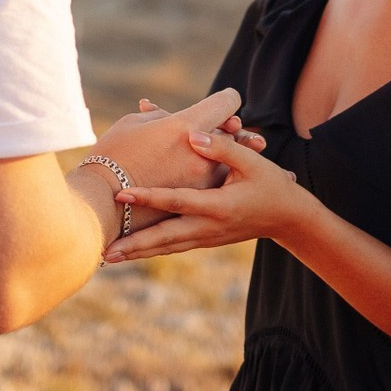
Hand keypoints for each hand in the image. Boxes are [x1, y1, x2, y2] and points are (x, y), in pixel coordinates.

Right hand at [83, 89, 248, 192]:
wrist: (101, 204)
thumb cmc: (111, 156)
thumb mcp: (134, 124)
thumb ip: (159, 116)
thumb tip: (168, 113)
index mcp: (185, 125)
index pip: (225, 103)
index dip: (226, 99)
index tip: (223, 102)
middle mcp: (200, 151)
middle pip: (231, 132)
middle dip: (228, 127)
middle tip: (231, 125)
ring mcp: (202, 179)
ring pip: (230, 160)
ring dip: (230, 152)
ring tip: (231, 149)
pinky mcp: (198, 201)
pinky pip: (219, 182)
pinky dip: (220, 174)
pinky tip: (219, 173)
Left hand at [102, 128, 317, 264]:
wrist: (286, 218)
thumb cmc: (269, 185)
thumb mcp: (252, 162)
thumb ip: (222, 148)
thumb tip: (192, 135)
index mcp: (219, 206)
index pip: (177, 201)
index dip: (149, 197)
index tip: (122, 195)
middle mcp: (209, 227)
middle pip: (165, 238)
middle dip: (134, 245)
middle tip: (103, 250)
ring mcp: (206, 238)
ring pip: (166, 246)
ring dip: (137, 252)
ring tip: (106, 256)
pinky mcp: (203, 240)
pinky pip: (172, 245)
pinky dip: (151, 249)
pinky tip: (130, 252)